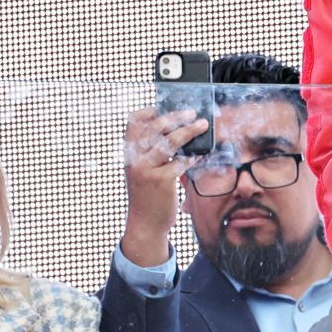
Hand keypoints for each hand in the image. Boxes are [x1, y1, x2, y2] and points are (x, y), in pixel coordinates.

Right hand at [120, 106, 205, 265]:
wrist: (145, 224)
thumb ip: (150, 153)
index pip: (132, 123)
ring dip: (189, 131)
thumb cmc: (147, 196)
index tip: (162, 107)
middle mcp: (134, 159)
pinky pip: (181, 161)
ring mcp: (146, 169)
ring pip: (170, 141)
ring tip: (202, 125)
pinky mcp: (161, 180)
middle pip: (155, 127)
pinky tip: (200, 154)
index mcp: (128, 154)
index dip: (147, 112)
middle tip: (191, 113)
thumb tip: (174, 131)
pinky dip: (192, 156)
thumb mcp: (141, 171)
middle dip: (175, 117)